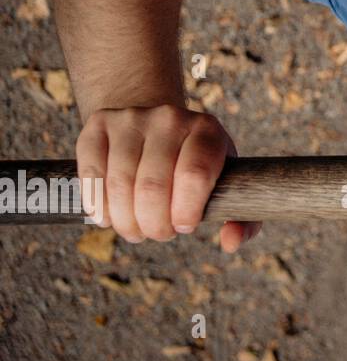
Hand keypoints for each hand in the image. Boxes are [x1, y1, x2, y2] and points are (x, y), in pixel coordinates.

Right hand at [75, 103, 261, 252]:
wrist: (157, 126)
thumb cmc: (195, 165)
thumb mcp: (226, 183)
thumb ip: (241, 218)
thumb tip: (231, 243)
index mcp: (207, 130)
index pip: (194, 174)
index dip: (186, 211)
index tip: (183, 227)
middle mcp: (170, 118)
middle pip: (153, 185)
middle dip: (153, 224)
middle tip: (157, 234)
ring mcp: (132, 119)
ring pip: (120, 183)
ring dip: (125, 220)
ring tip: (135, 230)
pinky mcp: (99, 124)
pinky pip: (91, 174)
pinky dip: (98, 205)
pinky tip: (108, 217)